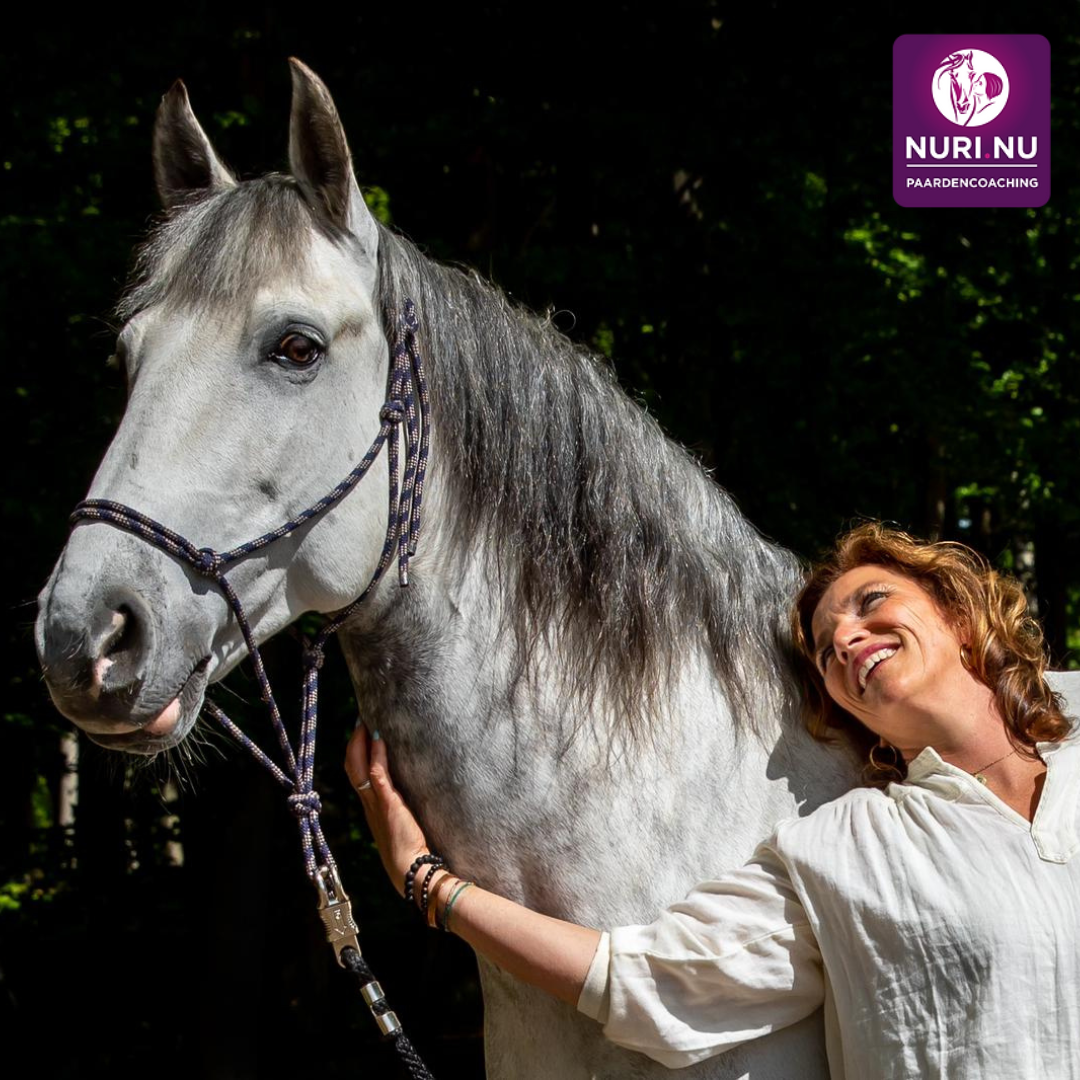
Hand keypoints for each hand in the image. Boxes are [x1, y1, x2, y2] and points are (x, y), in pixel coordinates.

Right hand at [345, 725, 429, 896]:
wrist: (409, 869)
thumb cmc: (409, 848)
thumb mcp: (398, 821)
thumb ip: (396, 805)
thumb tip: (403, 790)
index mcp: (369, 806)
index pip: (355, 774)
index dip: (354, 753)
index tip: (359, 733)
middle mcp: (367, 803)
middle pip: (351, 767)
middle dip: (353, 742)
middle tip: (359, 721)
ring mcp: (375, 804)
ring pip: (358, 767)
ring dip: (361, 743)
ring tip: (365, 723)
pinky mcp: (388, 804)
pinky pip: (377, 775)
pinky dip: (376, 755)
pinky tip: (379, 739)